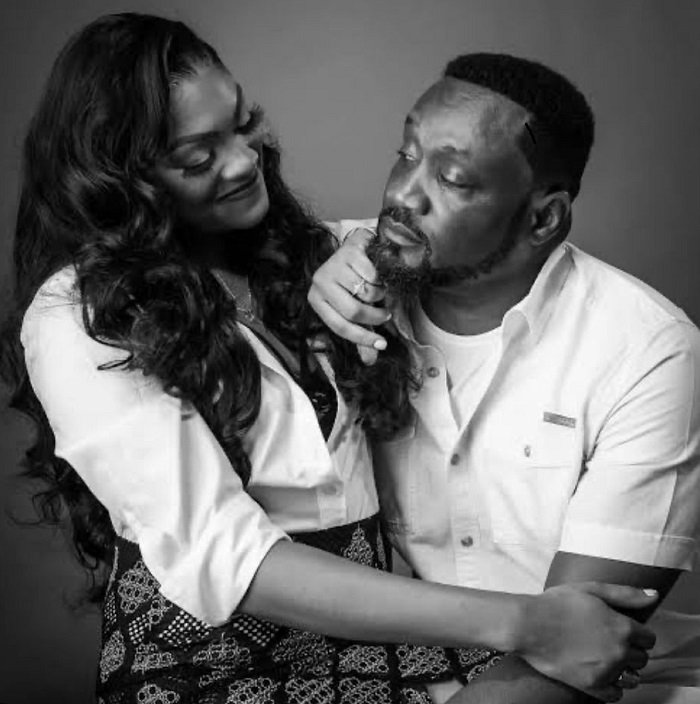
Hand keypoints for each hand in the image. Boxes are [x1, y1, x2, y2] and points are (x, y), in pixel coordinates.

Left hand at [308, 227, 388, 363]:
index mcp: (316, 299)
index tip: (383, 344)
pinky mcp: (350, 252)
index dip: (362, 338)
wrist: (358, 246)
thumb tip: (371, 360)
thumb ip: (360, 333)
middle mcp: (320, 282)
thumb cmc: (353, 281)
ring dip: (381, 294)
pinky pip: (374, 276)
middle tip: (385, 314)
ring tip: (379, 288)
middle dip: (375, 317)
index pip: (339, 326)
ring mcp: (334, 265)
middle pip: (354, 311)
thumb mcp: (352, 308)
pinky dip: (383, 279)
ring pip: (367, 293)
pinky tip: (380, 274)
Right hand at [516, 582, 656, 701]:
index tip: (625, 630)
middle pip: (642, 658)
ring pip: (633, 678)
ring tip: (607, 659)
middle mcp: (619, 651)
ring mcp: (607, 670)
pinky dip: (613, 686)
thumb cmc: (556, 603)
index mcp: (621, 626)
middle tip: (611, 642)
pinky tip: (601, 674)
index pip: (649, 638)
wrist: (529, 625)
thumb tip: (654, 595)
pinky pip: (616, 694)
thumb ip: (625, 594)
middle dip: (631, 650)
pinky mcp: (592, 686)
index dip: (638, 633)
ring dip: (624, 669)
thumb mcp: (590, 589)